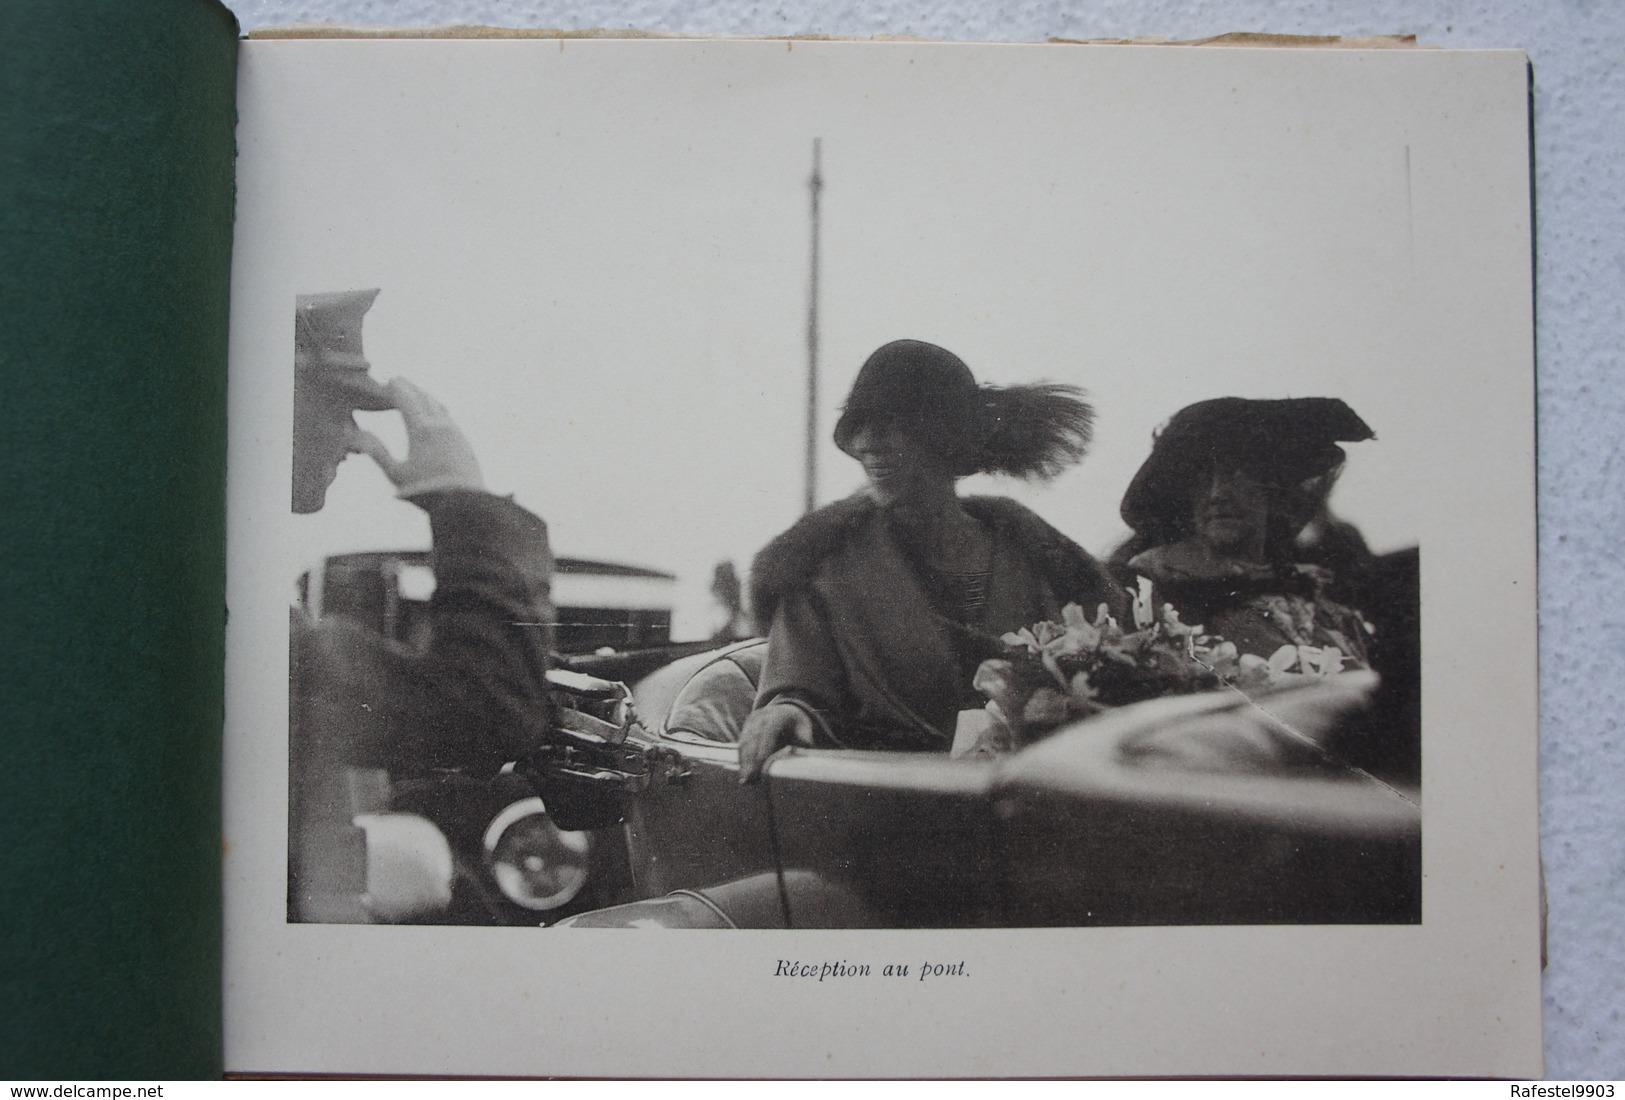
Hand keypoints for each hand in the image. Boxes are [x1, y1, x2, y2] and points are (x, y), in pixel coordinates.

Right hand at [352, 378, 485, 498]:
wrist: (463, 502)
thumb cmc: (425, 490)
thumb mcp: (395, 473)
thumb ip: (376, 452)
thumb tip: (356, 434)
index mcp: (421, 430)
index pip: (407, 400)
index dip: (397, 388)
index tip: (389, 379)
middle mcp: (440, 425)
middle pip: (424, 398)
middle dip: (410, 387)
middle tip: (399, 380)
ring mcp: (455, 432)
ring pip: (439, 406)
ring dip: (425, 396)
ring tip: (415, 392)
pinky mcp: (465, 441)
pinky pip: (449, 417)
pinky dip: (437, 408)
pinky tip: (435, 413)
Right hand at [737, 703, 813, 784]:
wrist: (786, 710)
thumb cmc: (797, 726)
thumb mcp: (804, 730)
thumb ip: (803, 742)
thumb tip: (799, 757)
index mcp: (778, 716)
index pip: (768, 734)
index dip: (763, 752)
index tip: (761, 769)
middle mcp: (762, 716)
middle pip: (754, 739)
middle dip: (751, 761)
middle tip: (749, 780)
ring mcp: (752, 721)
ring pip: (745, 742)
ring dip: (744, 762)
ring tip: (745, 780)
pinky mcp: (745, 727)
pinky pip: (742, 744)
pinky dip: (742, 758)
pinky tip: (743, 772)